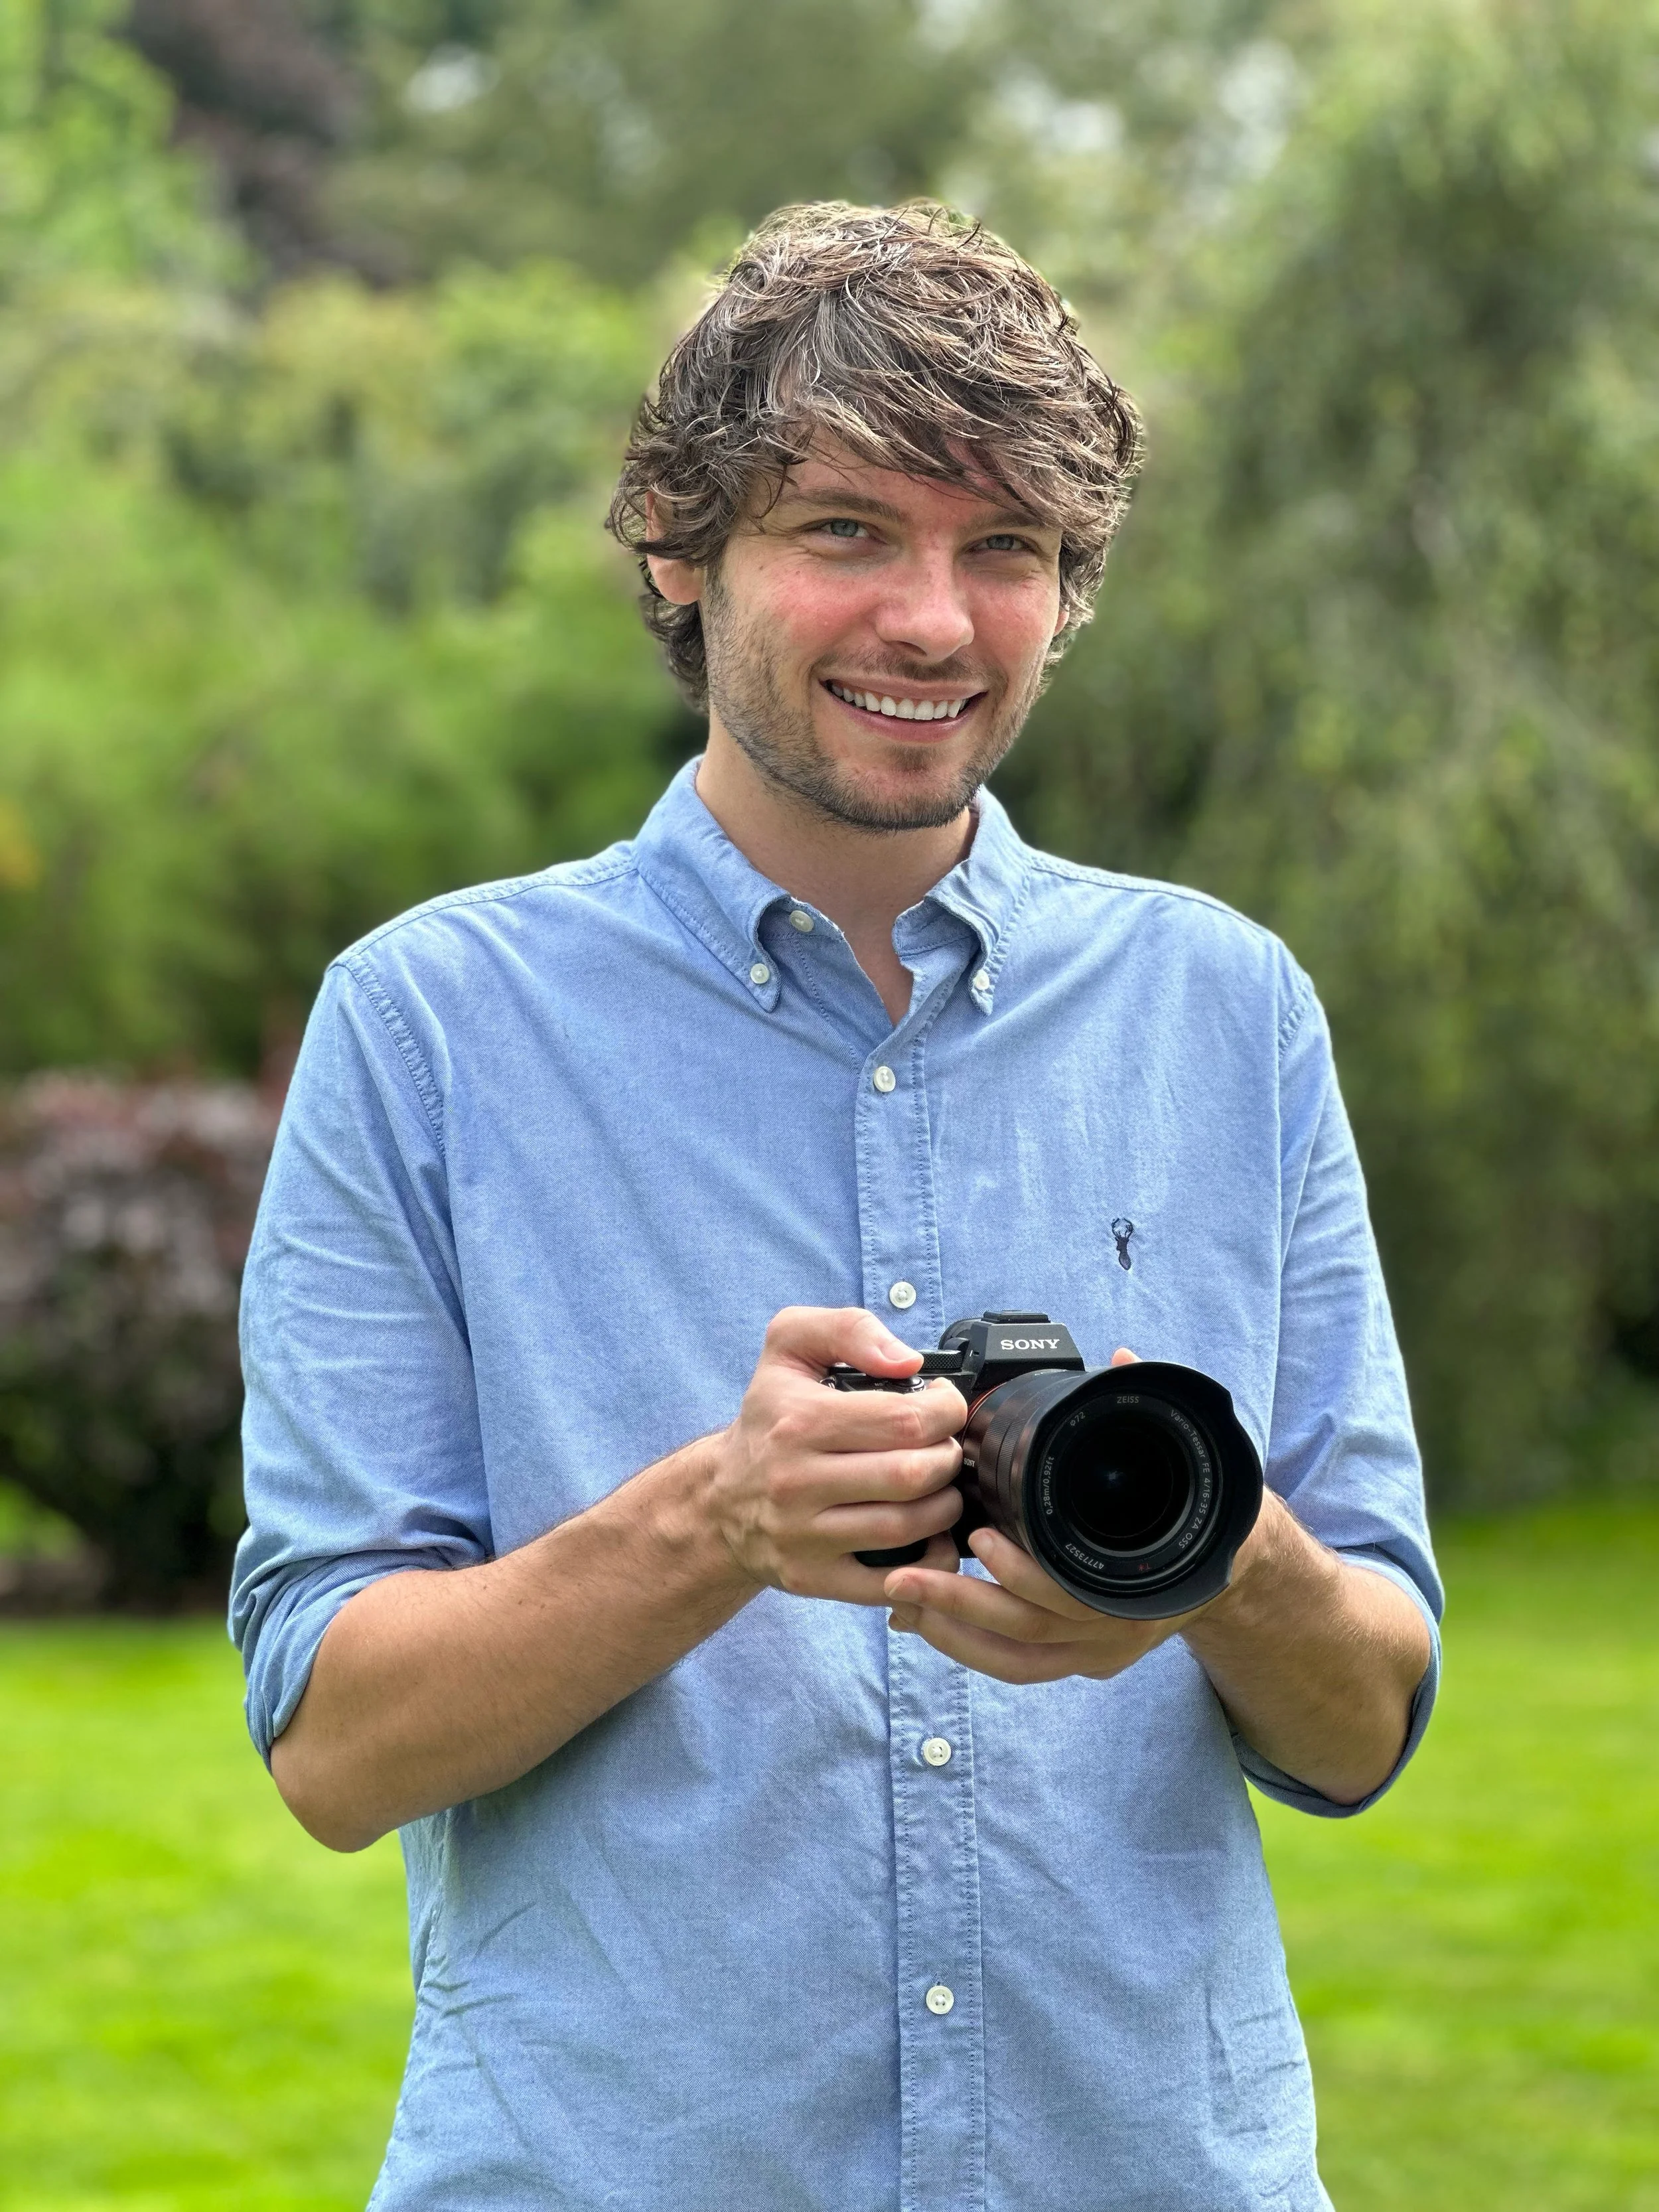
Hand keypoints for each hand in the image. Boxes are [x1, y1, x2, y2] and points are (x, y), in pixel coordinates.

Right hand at [707, 1306, 967, 1603]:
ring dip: (945, 1506)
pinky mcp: (813, 1578)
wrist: (718, 1498)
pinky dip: (928, 1565)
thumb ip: (849, 1329)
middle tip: (944, 1448)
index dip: (946, 1411)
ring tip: (938, 1487)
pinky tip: (931, 1538)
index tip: (945, 1407)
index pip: (905, 1420)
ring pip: (909, 1527)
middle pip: (914, 1474)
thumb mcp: (788, 1346)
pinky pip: (891, 1583)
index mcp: (800, 1421)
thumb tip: (907, 1360)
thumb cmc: (768, 1418)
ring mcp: (804, 1536)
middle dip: (948, 1458)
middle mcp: (797, 1482)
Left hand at [881, 1346, 1213, 1681]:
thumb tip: (1125, 1361)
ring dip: (954, 1633)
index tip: (978, 1535)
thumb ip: (1144, 1411)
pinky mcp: (1079, 1663)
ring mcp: (1097, 1651)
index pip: (1072, 1589)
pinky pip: (1019, 1669)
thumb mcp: (1180, 1459)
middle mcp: (1115, 1626)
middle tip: (905, 1575)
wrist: (1224, 1571)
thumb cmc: (1190, 1513)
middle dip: (962, 1603)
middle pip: (1031, 1629)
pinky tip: (925, 1622)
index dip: (1022, 1570)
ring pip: (1017, 1660)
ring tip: (903, 1600)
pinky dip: (970, 1650)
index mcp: (1138, 1579)